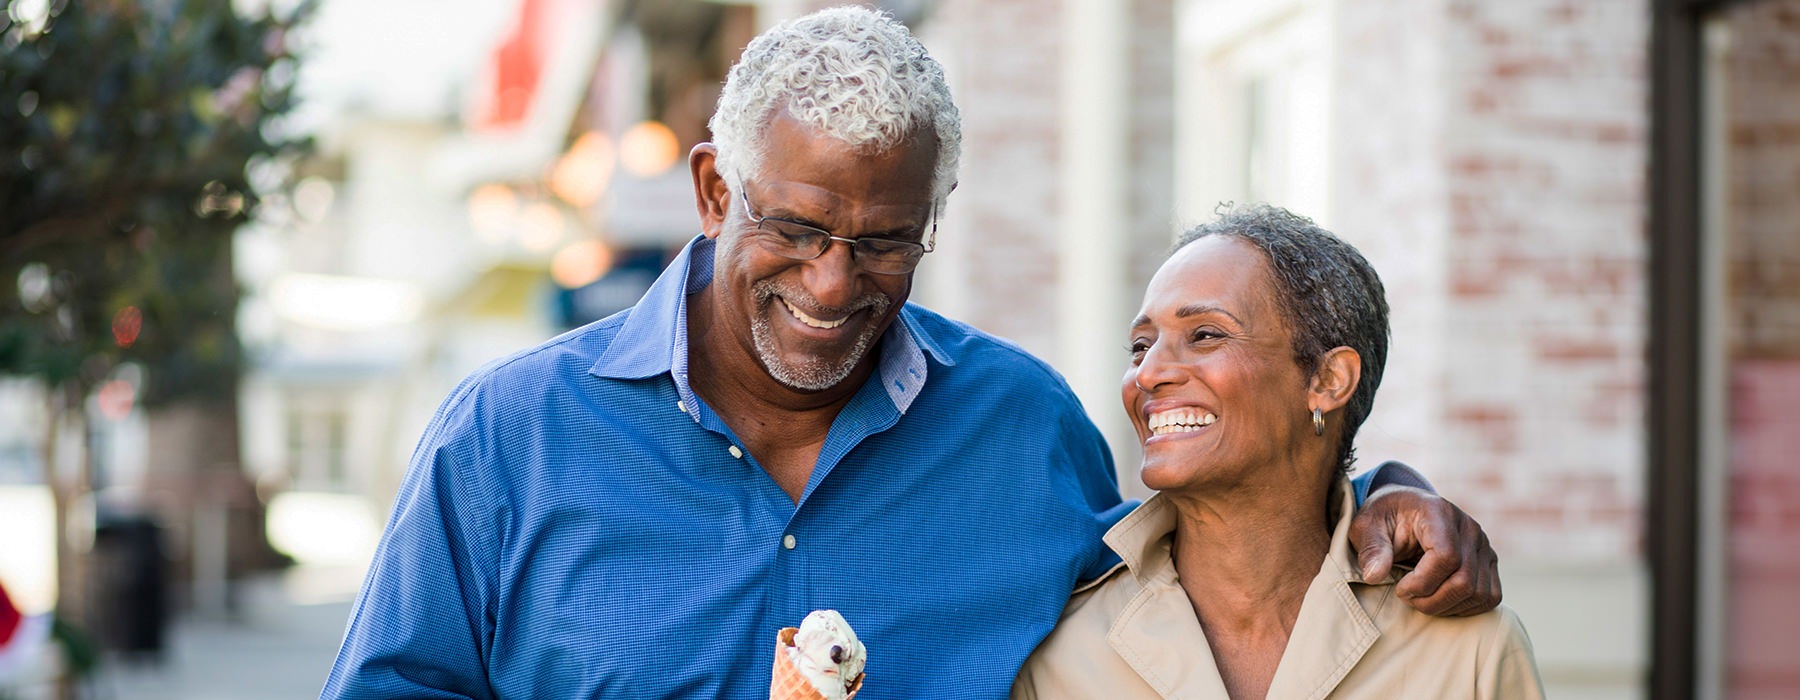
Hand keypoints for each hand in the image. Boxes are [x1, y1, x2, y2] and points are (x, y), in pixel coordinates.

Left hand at [1348, 485, 1500, 616]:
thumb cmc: (1384, 519)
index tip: (1399, 587)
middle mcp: (1469, 528)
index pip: (1446, 557)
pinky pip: (1489, 597)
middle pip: (1464, 581)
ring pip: (1478, 593)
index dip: (1422, 582)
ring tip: (1420, 599)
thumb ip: (1371, 548)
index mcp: (1439, 513)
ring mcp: (1483, 546)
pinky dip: (1464, 608)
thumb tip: (1375, 575)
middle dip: (1431, 600)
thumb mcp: (1366, 526)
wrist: (1404, 510)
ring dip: (1446, 607)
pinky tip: (1440, 601)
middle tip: (1406, 597)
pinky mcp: (1489, 562)